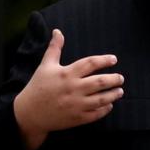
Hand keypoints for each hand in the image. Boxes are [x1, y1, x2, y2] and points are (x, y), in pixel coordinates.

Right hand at [13, 29, 124, 149]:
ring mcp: (75, 104)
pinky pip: (95, 114)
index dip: (104, 60)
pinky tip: (109, 105)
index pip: (90, 63)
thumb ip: (55, 48)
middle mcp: (73, 88)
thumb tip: (57, 31)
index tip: (113, 59)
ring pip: (101, 99)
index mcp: (66, 74)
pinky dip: (105, 109)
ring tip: (120, 91)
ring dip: (113, 94)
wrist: (28, 114)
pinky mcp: (76, 118)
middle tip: (120, 78)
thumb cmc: (38, 87)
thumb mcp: (45, 66)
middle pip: (100, 82)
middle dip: (114, 79)